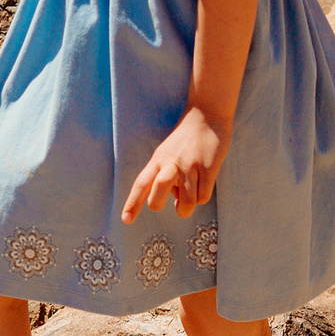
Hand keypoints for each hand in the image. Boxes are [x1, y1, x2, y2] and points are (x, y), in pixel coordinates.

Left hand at [121, 107, 229, 222]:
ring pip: (186, 203)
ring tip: (190, 197)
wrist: (206, 116)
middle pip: (157, 195)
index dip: (133, 203)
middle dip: (160, 205)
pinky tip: (203, 184)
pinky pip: (203, 196)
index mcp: (157, 161)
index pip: (141, 184)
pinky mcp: (208, 168)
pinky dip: (202, 197)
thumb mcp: (165, 153)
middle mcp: (171, 164)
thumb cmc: (184, 140)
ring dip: (186, 208)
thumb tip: (171, 202)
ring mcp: (190, 167)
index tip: (126, 219)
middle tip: (169, 202)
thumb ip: (162, 176)